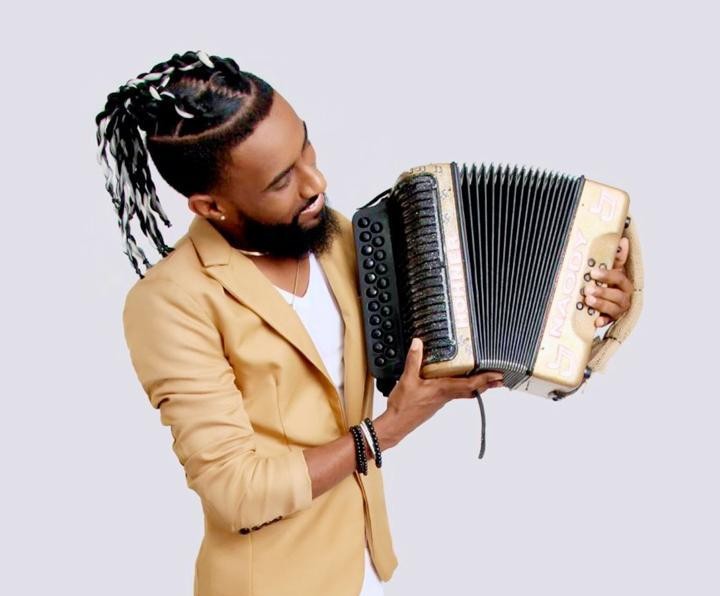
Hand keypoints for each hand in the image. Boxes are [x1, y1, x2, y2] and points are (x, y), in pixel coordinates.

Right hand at [375, 338, 503, 447]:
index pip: (470, 384)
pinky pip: (454, 393)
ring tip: (485, 379)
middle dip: (487, 383)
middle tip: (499, 378)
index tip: (497, 374)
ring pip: (464, 392)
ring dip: (476, 385)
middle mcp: (446, 395)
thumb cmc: (403, 406)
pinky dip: (462, 387)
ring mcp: (442, 400)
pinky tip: (458, 382)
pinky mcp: (436, 402)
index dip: (485, 379)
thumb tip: (418, 344)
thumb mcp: (407, 379)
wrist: (397, 424)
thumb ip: (414, 360)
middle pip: (472, 389)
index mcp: (443, 389)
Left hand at [584, 237, 633, 326]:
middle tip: (588, 288)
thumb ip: (617, 258)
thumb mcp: (613, 270)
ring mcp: (618, 309)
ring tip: (588, 300)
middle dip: (602, 291)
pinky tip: (596, 321)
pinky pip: (608, 322)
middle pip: (616, 295)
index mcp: (624, 282)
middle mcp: (623, 296)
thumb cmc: (611, 284)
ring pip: (613, 308)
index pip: (618, 277)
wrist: (610, 302)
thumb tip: (623, 241)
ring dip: (600, 304)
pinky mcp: (611, 319)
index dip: (607, 274)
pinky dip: (602, 321)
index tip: (594, 272)